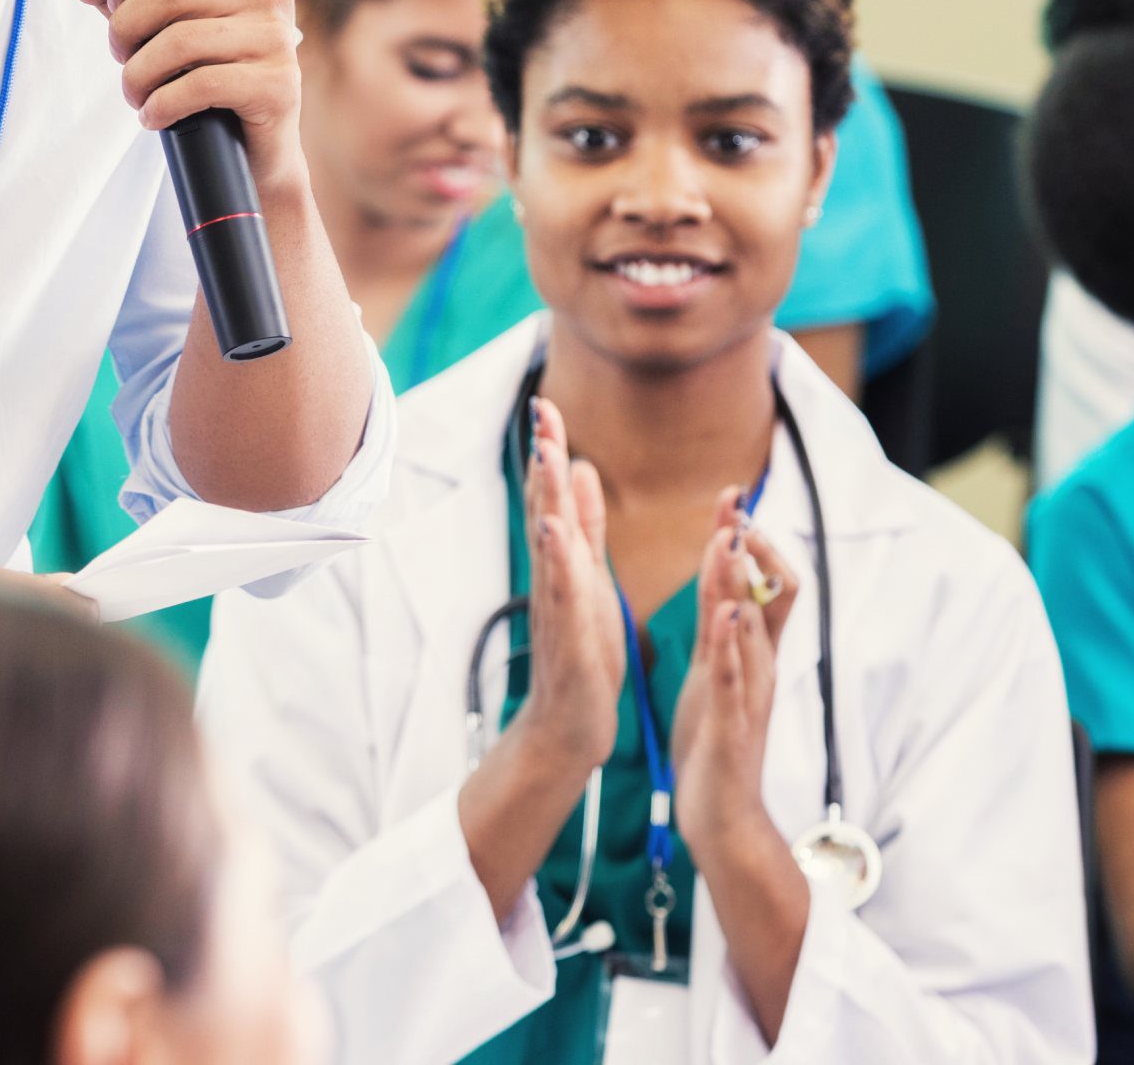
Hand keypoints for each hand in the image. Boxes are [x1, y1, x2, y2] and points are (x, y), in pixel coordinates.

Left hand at [73, 0, 304, 192]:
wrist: (254, 144)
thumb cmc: (205, 70)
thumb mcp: (161, 22)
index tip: (113, 7)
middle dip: (126, 29)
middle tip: (122, 57)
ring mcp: (278, 37)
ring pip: (180, 42)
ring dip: (138, 75)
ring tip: (135, 93)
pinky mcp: (278, 85)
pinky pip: (200, 86)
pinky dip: (162, 105)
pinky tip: (155, 115)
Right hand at [511, 396, 624, 774]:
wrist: (568, 728)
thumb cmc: (583, 654)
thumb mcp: (591, 579)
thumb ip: (586, 525)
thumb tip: (577, 466)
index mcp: (565, 561)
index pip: (553, 496)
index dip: (550, 450)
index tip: (547, 404)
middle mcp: (555, 578)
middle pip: (545, 508)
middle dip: (544, 460)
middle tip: (542, 411)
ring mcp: (558, 608)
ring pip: (551, 544)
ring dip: (547, 499)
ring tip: (547, 454)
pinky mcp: (571, 641)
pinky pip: (565, 597)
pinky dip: (560, 562)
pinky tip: (553, 532)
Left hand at [672, 489, 800, 869]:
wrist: (721, 816)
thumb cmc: (714, 738)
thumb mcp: (715, 668)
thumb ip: (721, 623)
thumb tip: (723, 574)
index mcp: (749, 650)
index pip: (759, 582)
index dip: (748, 539)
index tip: (732, 495)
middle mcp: (758, 665)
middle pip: (766, 594)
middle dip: (751, 547)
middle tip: (735, 500)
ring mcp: (748, 694)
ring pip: (752, 628)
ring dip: (739, 582)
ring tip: (728, 539)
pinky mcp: (731, 725)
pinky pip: (734, 679)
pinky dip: (731, 645)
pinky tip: (724, 614)